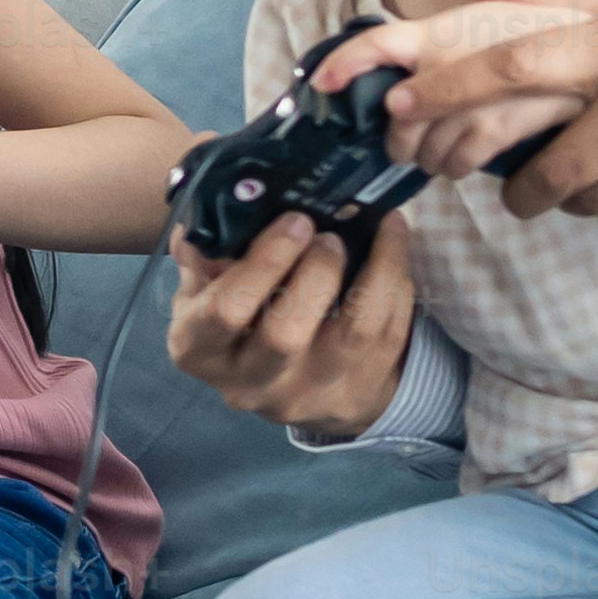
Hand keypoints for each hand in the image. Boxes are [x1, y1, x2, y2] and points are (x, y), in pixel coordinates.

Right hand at [166, 208, 418, 434]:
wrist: (286, 383)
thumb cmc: (240, 319)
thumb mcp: (206, 290)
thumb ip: (206, 253)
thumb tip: (219, 204)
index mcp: (200, 349)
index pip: (224, 312)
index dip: (262, 262)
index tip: (294, 221)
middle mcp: (249, 383)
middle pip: (285, 335)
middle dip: (316, 272)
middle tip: (328, 235)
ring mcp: (307, 394)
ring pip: (355, 332)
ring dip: (374, 270)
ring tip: (379, 228)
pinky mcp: (356, 393)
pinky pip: (389, 332)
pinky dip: (397, 282)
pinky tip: (394, 245)